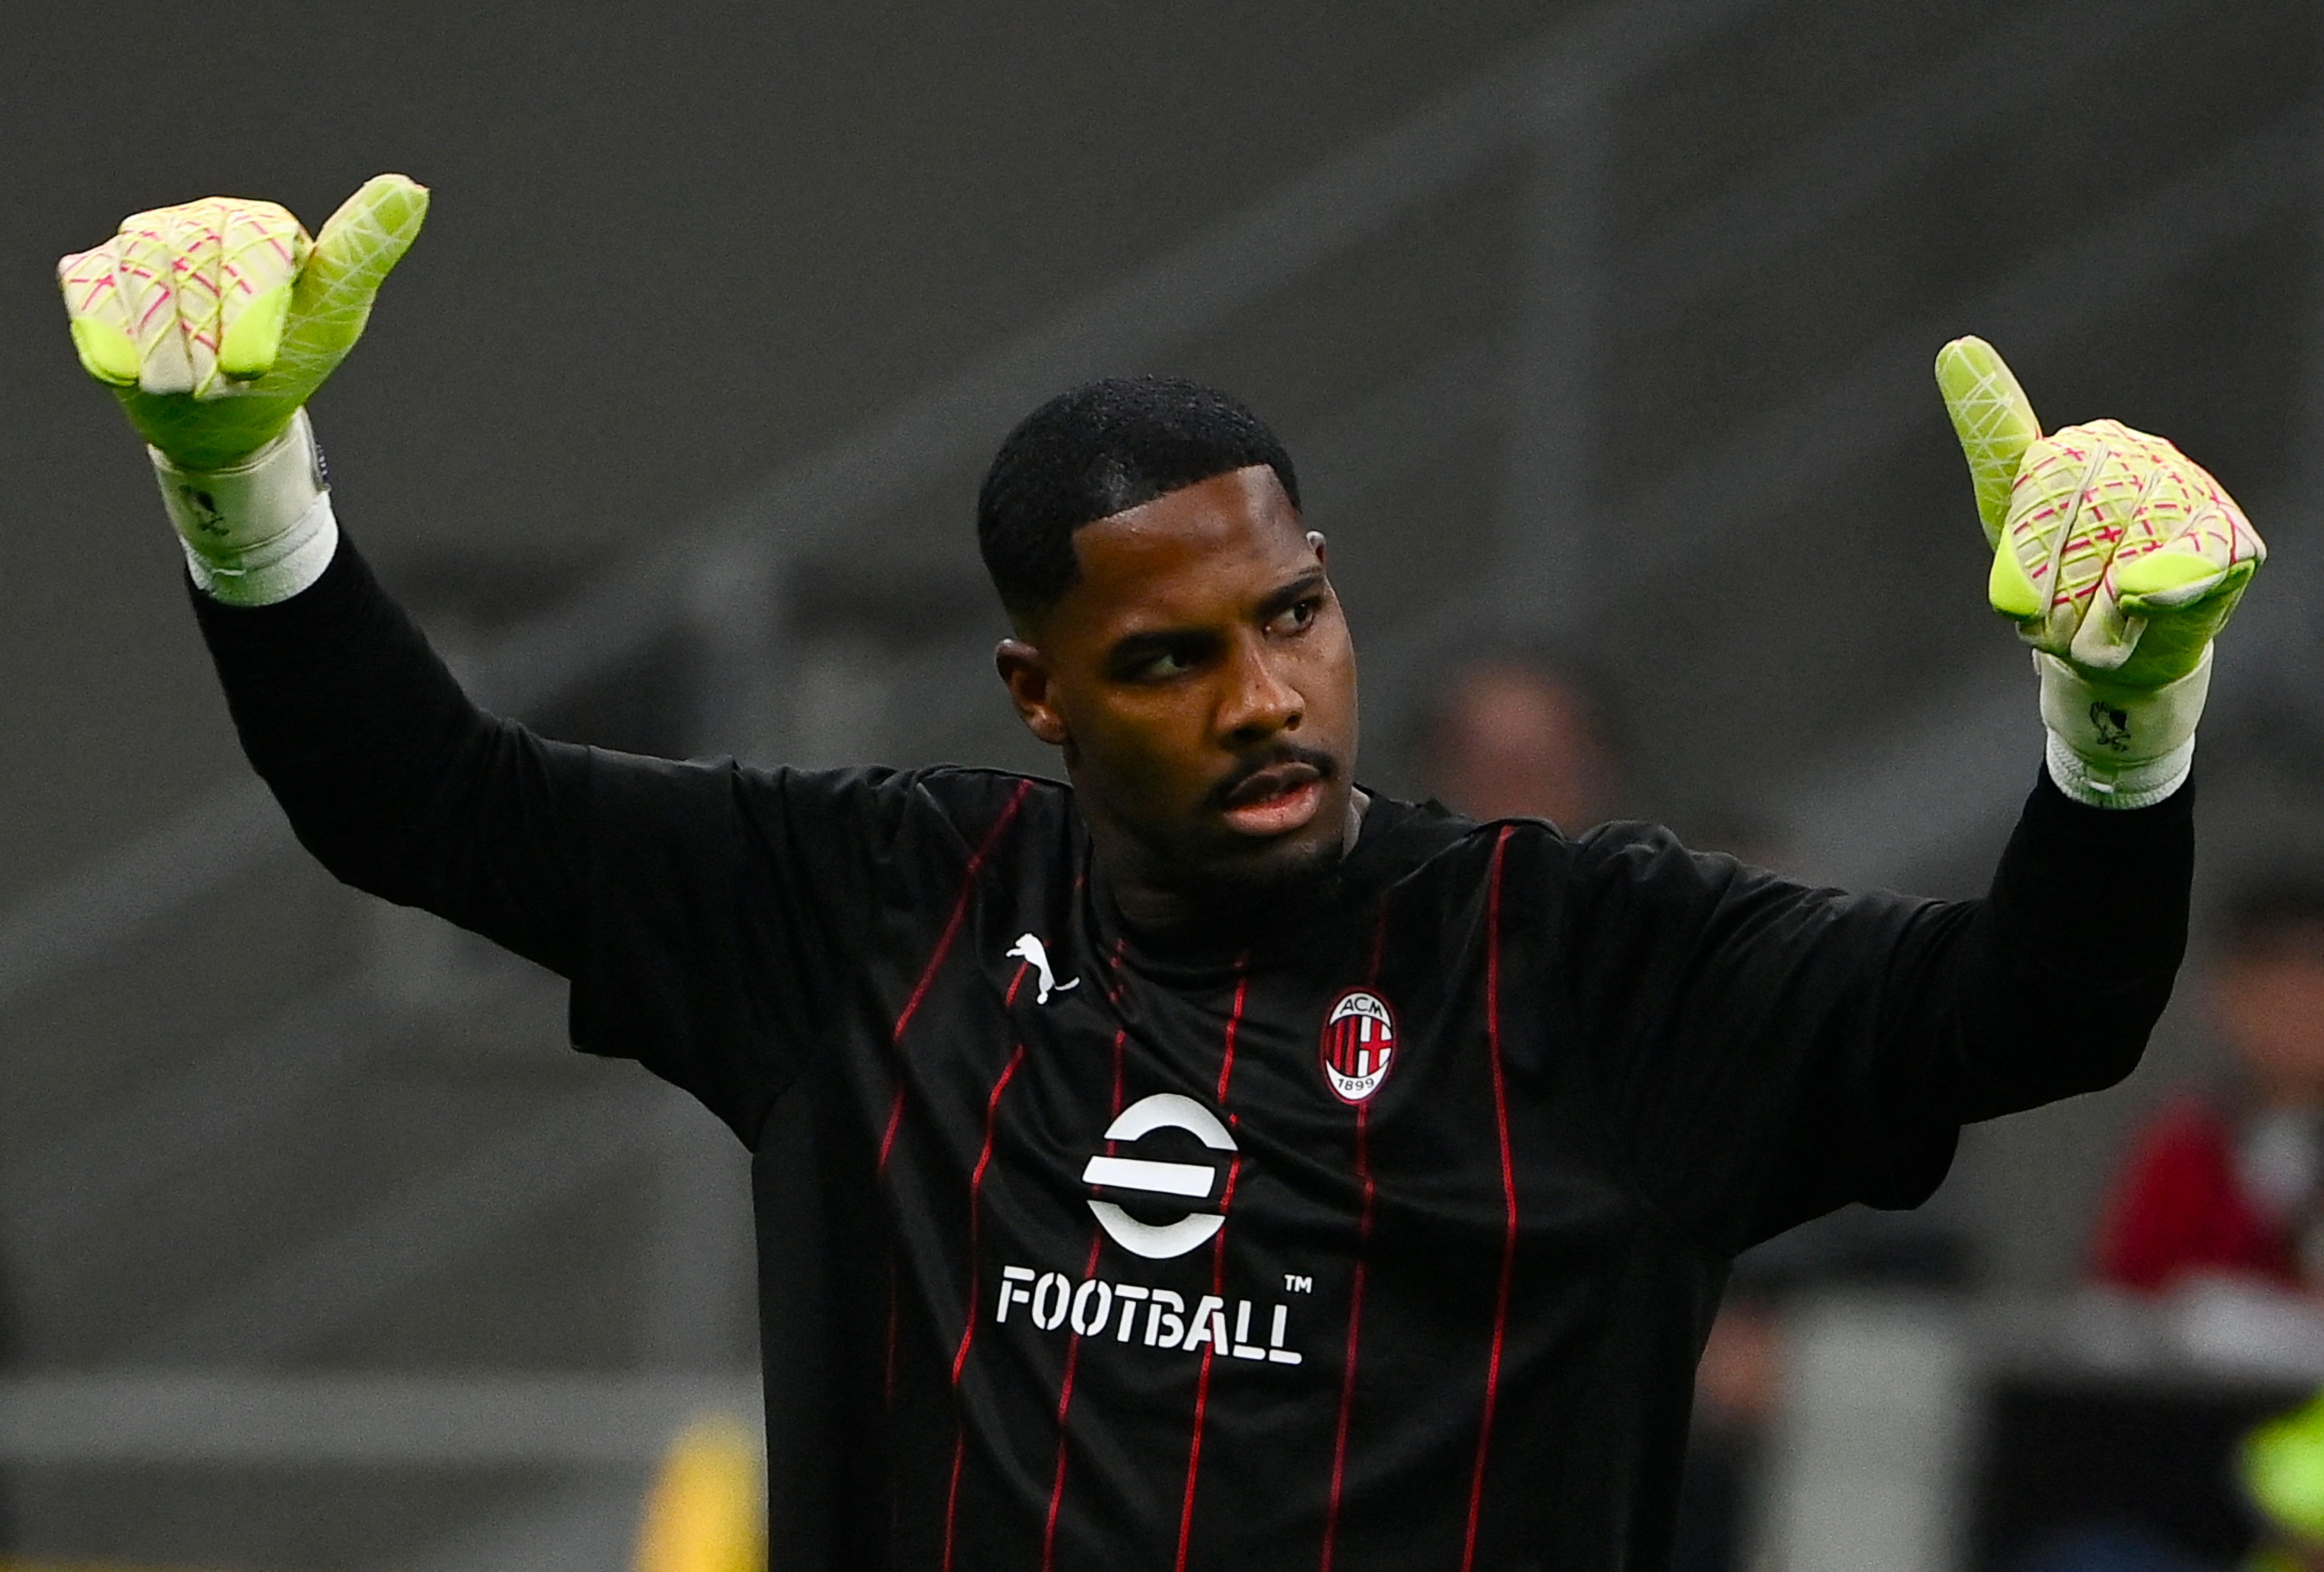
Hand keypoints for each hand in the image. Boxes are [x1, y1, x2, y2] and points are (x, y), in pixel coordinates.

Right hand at [59, 174, 426, 470]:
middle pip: (188, 258)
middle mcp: (199, 219)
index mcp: (262, 223)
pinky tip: (133, 372)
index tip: (254, 366)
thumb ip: (366, 248)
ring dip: (163, 345)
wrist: (227, 413)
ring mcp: (143, 241)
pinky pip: (91, 292)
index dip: (247, 310)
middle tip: (222, 383)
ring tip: (188, 384)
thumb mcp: (336, 309)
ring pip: (138, 273)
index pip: (251, 240)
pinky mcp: (95, 271)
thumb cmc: (291, 356)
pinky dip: (112, 339)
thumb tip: (411, 186)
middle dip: (205, 338)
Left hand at [1935, 335, 2262, 690]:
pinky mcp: (2229, 538)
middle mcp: (2141, 457)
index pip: (2046, 478)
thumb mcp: (2007, 518)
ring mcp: (2188, 493)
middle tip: (2057, 623)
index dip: (2031, 550)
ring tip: (2093, 630)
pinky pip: (2190, 559)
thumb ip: (1990, 442)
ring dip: (2097, 612)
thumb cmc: (2054, 580)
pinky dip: (2160, 587)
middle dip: (2059, 590)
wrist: (2108, 652)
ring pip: (2130, 551)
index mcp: (2081, 447)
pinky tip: (2137, 600)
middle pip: (2087, 517)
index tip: (2016, 602)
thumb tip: (1957, 344)